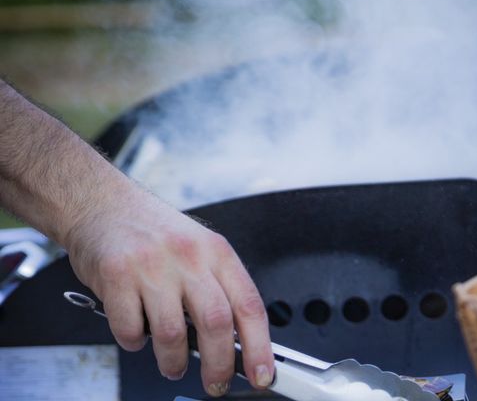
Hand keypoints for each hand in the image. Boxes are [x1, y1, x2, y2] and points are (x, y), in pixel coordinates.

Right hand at [64, 184, 273, 396]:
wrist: (104, 203)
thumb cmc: (154, 232)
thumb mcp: (199, 249)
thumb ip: (217, 289)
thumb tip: (238, 341)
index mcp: (216, 252)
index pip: (249, 304)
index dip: (260, 346)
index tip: (263, 375)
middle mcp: (189, 256)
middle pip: (217, 323)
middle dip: (220, 365)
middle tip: (216, 383)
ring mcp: (152, 265)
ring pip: (173, 334)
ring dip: (174, 361)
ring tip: (172, 365)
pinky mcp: (117, 275)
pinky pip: (130, 329)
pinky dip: (134, 343)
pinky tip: (136, 334)